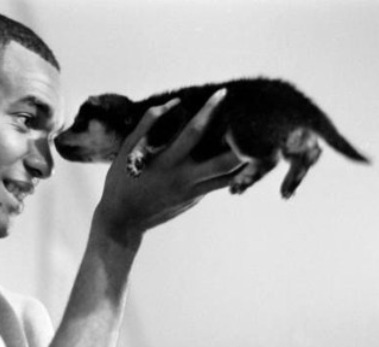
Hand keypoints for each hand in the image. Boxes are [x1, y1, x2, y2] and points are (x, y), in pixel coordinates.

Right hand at [95, 88, 242, 243]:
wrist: (124, 219)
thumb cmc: (122, 180)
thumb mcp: (128, 149)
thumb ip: (148, 123)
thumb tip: (173, 103)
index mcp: (167, 162)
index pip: (194, 131)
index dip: (209, 111)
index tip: (222, 94)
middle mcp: (184, 178)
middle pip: (225, 161)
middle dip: (242, 143)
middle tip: (254, 124)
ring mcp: (193, 192)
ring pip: (229, 177)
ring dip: (246, 161)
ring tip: (256, 142)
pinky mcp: (195, 200)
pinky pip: (219, 184)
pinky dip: (232, 172)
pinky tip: (239, 158)